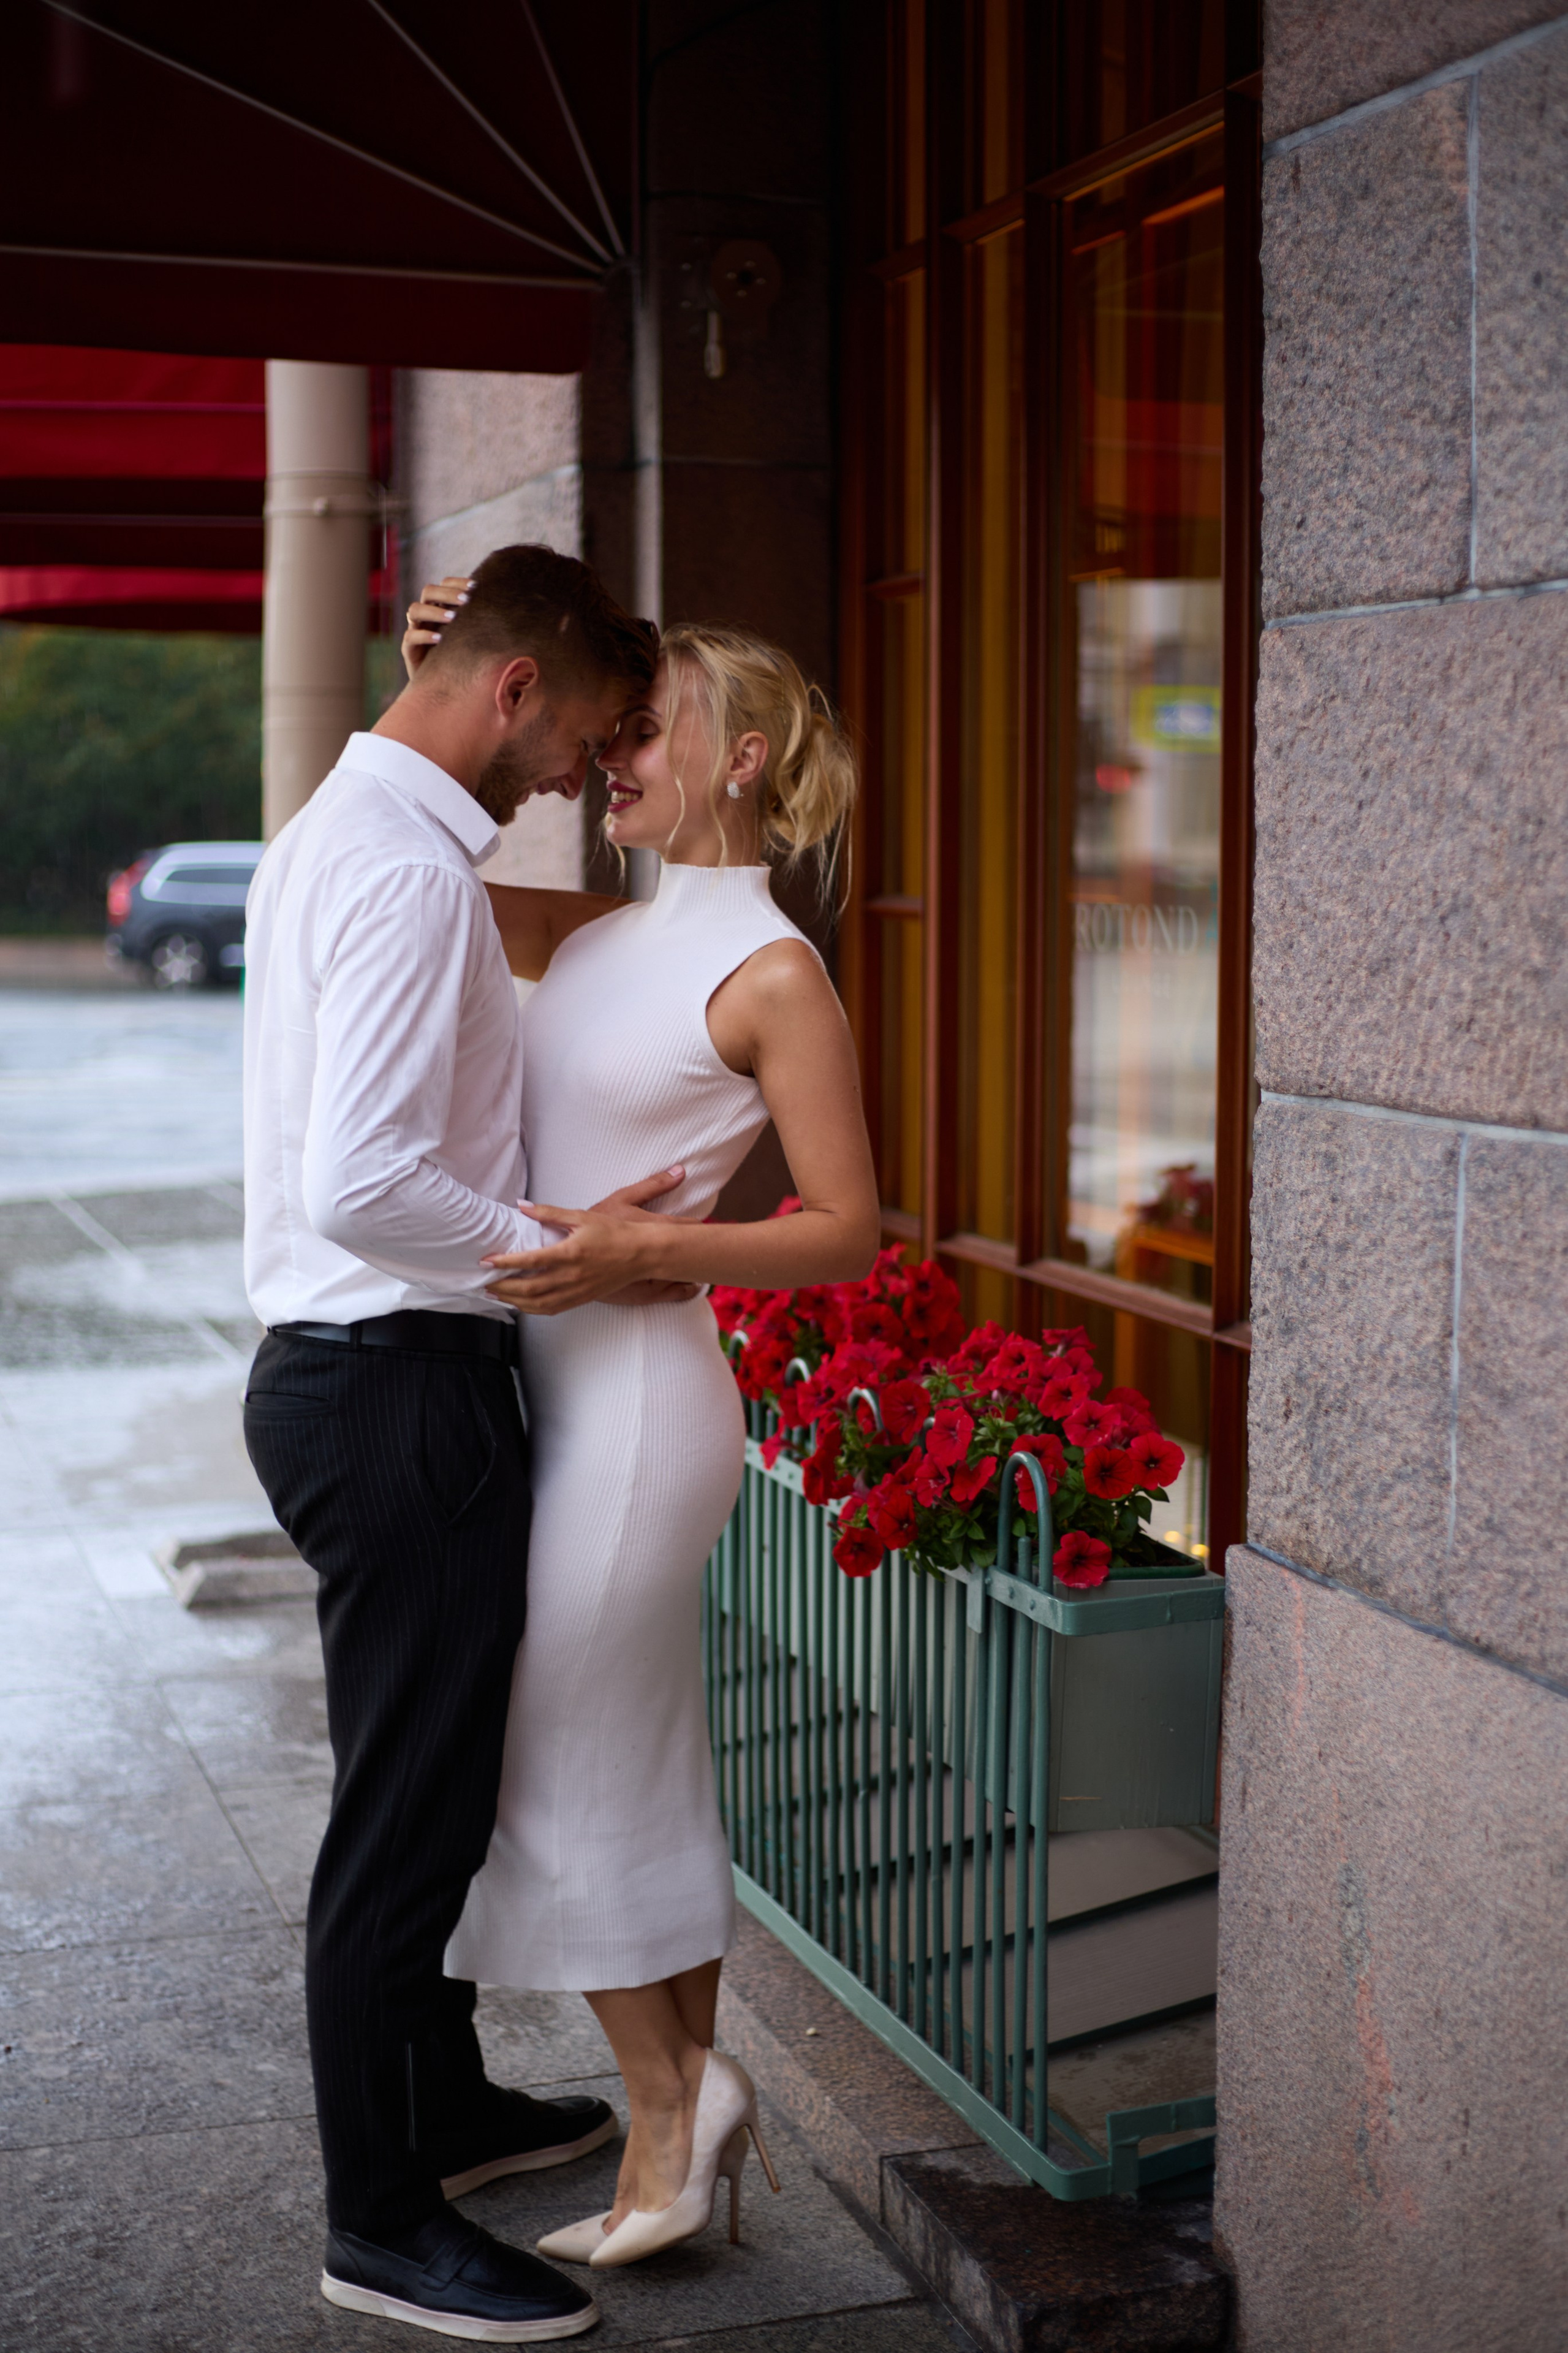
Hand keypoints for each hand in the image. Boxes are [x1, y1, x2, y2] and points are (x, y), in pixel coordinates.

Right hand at [402, 575, 471, 679]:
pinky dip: (424, 635)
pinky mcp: (409, 649)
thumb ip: (477, 621)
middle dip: (447, 593)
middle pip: (428, 592)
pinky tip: (440, 639)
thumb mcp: (470, 636)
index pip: (443, 584)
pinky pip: (411, 636)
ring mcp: (415, 629)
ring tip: (453, 618)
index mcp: (440, 606)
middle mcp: (426, 615)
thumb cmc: (461, 657)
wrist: (441, 685)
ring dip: (434, 612)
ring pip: (415, 610)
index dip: (457, 583)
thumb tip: (502, 606)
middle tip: (466, 600)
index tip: (475, 586)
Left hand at [482, 1165, 693, 1314]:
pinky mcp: (582, 1299)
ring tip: (496, 1294)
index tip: (487, 1260)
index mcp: (569, 1254)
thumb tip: (522, 1206)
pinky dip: (532, 1309)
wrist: (641, 1254)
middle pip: (528, 1289)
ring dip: (513, 1301)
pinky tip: (522, 1304)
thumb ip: (549, 1213)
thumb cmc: (614, 1233)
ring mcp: (576, 1291)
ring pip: (538, 1304)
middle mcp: (571, 1277)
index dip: (505, 1262)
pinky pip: (552, 1309)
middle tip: (484, 1282)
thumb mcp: (581, 1216)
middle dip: (502, 1286)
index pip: (529, 1260)